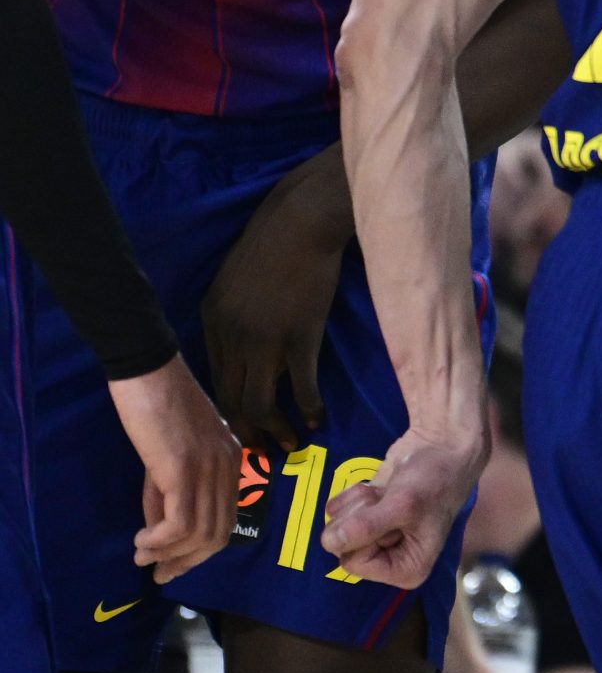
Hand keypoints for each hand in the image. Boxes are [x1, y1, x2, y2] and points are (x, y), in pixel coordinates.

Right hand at [105, 360, 237, 582]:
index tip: (171, 565)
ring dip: (169, 555)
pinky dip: (160, 541)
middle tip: (159, 575)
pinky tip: (142, 540)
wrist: (148, 371)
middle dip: (187, 562)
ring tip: (143, 556)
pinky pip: (180, 523)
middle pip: (219, 534)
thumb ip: (166, 494)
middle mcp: (228, 468)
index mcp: (230, 462)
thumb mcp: (167, 457)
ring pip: (201, 534)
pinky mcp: (184, 468)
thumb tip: (160, 535)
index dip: (199, 551)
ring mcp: (210, 468)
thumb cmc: (155, 407)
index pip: (226, 519)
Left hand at [201, 148, 351, 456]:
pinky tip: (317, 417)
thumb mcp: (235, 279)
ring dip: (275, 431)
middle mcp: (231, 336)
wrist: (302, 221)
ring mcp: (264, 339)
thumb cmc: (274, 243)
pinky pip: (299, 386)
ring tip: (292, 444)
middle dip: (248, 432)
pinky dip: (308, 409)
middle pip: (231, 401)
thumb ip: (232, 315)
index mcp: (213, 321)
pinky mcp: (299, 336)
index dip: (230, 411)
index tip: (246, 428)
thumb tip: (244, 349)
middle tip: (265, 451)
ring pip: (259, 402)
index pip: (215, 381)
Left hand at [320, 424, 486, 589]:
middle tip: (390, 501)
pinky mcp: (363, 516)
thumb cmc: (435, 479)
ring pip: (337, 528)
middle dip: (361, 516)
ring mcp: (373, 538)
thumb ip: (366, 527)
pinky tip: (378, 488)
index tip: (390, 516)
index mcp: (405, 570)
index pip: (355, 564)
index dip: (365, 535)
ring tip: (388, 493)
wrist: (442, 445)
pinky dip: (354, 494)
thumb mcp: (405, 504)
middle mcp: (387, 559)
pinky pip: (336, 512)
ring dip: (360, 503)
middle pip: (342, 547)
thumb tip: (328, 542)